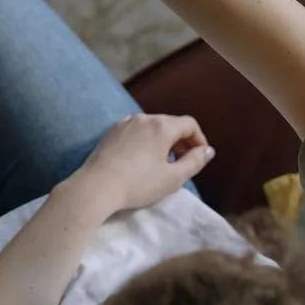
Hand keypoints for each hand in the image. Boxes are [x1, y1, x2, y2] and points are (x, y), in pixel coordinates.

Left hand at [57, 114, 214, 217]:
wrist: (96, 186)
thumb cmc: (138, 183)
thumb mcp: (173, 178)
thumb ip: (195, 162)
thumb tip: (208, 150)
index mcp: (161, 126)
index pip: (189, 124)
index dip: (199, 140)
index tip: (199, 158)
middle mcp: (143, 118)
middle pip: (170, 123)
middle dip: (181, 141)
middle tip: (183, 163)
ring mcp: (124, 123)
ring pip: (152, 127)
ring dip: (163, 141)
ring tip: (163, 163)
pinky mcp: (111, 132)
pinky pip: (136, 131)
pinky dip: (146, 141)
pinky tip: (141, 160)